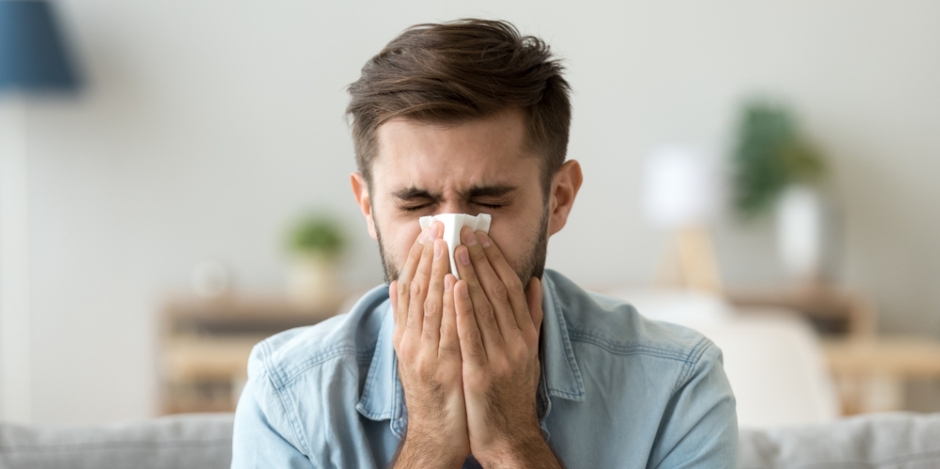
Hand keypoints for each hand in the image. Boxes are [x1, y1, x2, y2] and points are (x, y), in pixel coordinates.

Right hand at [390, 222, 469, 467]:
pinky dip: (450, 304)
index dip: (419, 260)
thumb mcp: (414, 355)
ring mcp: (426, 355)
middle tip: (437, 227)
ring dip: (437, 271)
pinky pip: (447, 330)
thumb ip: (407, 321)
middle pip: (418, 292)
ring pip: (430, 306)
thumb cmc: (433, 394)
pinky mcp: (443, 368)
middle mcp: (412, 342)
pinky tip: (455, 282)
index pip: (411, 290)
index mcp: (406, 337)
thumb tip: (397, 288)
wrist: (436, 436)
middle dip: (428, 257)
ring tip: (445, 243)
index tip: (428, 233)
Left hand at [453, 226, 559, 467]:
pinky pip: (471, 335)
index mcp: (525, 335)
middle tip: (464, 231)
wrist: (509, 437)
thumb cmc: (513, 393)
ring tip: (456, 248)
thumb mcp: (528, 352)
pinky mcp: (482, 373)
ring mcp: (501, 357)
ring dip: (470, 275)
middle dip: (480, 259)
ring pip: (484, 307)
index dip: (496, 259)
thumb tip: (535, 282)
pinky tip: (452, 286)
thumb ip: (531, 317)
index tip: (481, 236)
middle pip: (497, 291)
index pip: (511, 288)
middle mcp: (516, 342)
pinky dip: (462, 308)